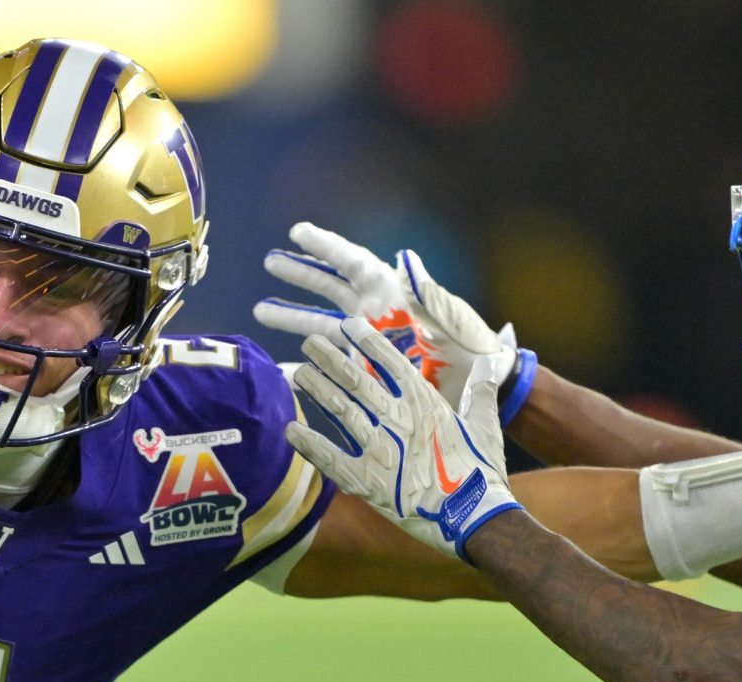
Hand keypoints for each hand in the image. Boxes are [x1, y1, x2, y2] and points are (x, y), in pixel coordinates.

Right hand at [254, 222, 524, 410]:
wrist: (480, 389)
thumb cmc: (473, 349)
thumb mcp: (450, 318)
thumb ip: (425, 290)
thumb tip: (404, 256)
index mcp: (393, 294)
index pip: (352, 263)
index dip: (324, 247)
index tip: (296, 233)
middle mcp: (377, 313)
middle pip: (330, 288)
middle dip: (300, 275)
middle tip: (270, 262)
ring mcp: (370, 342)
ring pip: (324, 325)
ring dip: (293, 316)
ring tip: (260, 311)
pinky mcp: (369, 370)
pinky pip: (331, 364)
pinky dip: (306, 366)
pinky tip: (282, 369)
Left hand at [286, 317, 520, 559]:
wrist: (474, 518)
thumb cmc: (482, 473)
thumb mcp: (487, 427)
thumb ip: (482, 394)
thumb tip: (490, 367)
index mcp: (426, 403)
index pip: (390, 362)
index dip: (367, 342)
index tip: (348, 326)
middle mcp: (398, 420)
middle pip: (356, 381)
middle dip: (330, 359)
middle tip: (310, 344)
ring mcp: (380, 450)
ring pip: (341, 411)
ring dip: (317, 390)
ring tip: (298, 374)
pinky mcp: (367, 482)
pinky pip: (330, 458)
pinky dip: (309, 443)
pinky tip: (291, 429)